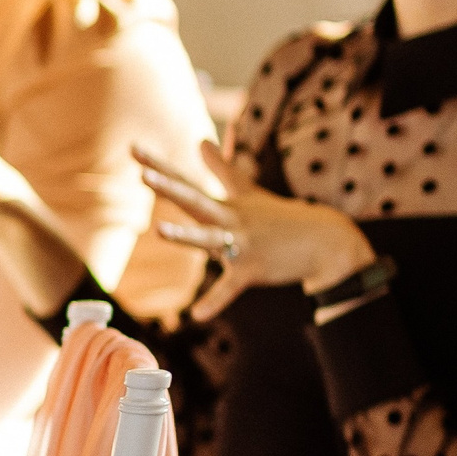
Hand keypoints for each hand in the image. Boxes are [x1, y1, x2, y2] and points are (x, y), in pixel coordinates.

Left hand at [138, 139, 375, 322]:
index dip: (159, 165)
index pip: (186, 182)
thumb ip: (221, 168)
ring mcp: (241, 243)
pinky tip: (197, 315)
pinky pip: (229, 288)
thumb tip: (201, 140)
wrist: (325, 241)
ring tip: (159, 230)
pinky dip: (214, 302)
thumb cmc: (281, 217)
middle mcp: (230, 220)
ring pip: (209, 238)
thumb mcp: (248, 192)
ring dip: (185, 235)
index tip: (132, 148)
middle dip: (168, 188)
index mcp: (224, 204)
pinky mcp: (252, 270)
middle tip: (143, 174)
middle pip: (194, 201)